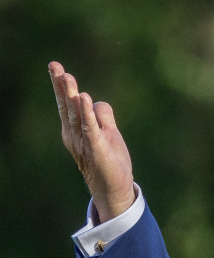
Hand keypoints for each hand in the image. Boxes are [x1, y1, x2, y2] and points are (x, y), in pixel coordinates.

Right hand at [49, 62, 134, 222]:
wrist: (114, 190)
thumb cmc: (110, 163)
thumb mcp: (108, 134)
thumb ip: (103, 118)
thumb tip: (97, 101)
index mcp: (76, 131)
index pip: (68, 105)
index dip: (62, 87)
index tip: (55, 67)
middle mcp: (75, 136)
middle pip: (68, 107)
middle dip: (62, 87)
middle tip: (55, 67)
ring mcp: (85, 143)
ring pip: (77, 116)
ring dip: (73, 96)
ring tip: (68, 78)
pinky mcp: (98, 150)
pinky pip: (91, 129)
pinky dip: (88, 114)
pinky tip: (85, 100)